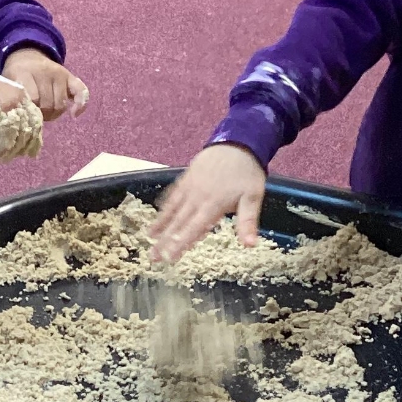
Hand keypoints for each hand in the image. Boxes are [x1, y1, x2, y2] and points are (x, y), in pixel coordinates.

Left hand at [1, 47, 89, 121]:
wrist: (27, 55)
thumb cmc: (17, 75)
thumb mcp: (8, 83)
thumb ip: (14, 98)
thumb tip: (23, 119)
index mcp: (25, 72)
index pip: (33, 99)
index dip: (30, 111)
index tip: (26, 114)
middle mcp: (45, 71)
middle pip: (48, 104)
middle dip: (42, 114)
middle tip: (36, 115)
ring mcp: (60, 73)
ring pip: (60, 104)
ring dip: (54, 113)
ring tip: (47, 113)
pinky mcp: (71, 76)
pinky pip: (81, 92)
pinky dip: (80, 105)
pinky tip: (73, 114)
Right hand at [150, 145, 266, 261]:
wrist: (237, 142)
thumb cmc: (247, 172)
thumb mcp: (253, 197)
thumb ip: (247, 222)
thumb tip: (250, 245)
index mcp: (212, 205)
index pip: (193, 229)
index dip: (180, 244)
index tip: (168, 258)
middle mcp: (196, 197)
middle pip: (178, 223)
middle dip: (164, 242)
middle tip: (152, 257)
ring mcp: (189, 187)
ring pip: (171, 210)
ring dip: (160, 226)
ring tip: (148, 239)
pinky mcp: (186, 179)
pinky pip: (171, 196)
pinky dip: (163, 208)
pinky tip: (157, 217)